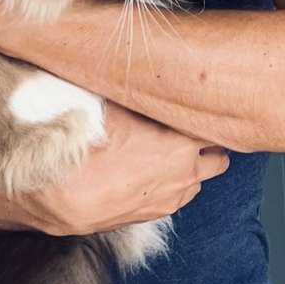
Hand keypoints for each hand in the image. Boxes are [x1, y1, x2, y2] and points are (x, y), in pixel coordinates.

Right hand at [17, 102, 229, 236]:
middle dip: (208, 142)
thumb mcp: (114, 106)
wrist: (65, 196)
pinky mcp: (157, 214)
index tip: (205, 103)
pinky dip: (175, 183)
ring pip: (201, 178)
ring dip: (193, 165)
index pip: (217, 126)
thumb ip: (138, 92)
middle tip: (189, 126)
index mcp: (183, 143)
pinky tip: (153, 171)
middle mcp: (186, 173)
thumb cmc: (88, 149)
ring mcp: (173, 197)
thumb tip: (143, 70)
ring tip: (169, 149)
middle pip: (219, 156)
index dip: (211, 113)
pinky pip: (179, 196)